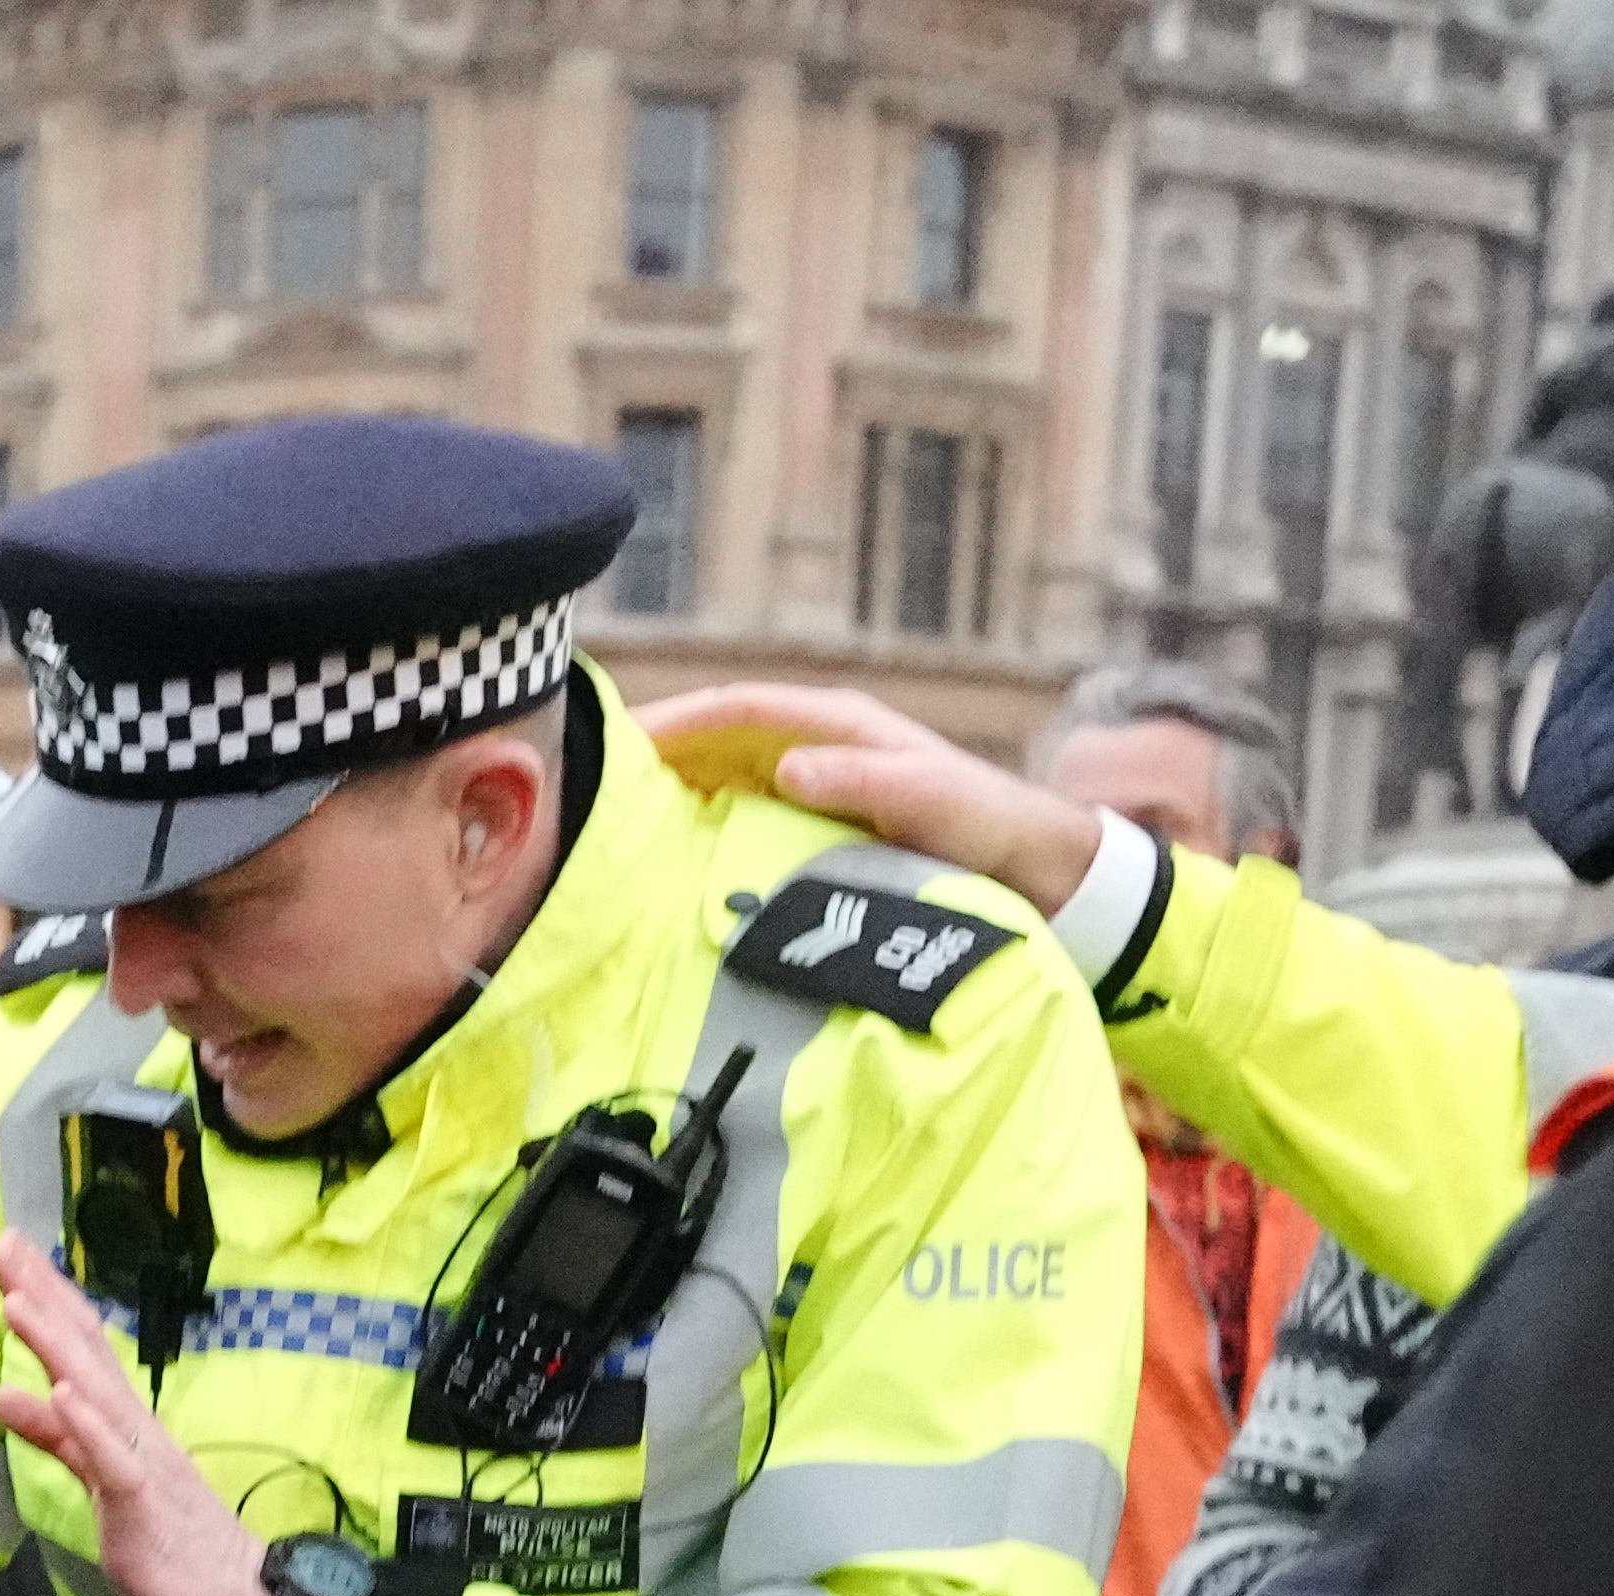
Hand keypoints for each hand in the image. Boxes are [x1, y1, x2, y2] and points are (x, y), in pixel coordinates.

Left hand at [0, 1234, 268, 1595]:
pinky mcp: (146, 1510)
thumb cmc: (174, 1549)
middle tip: (4, 1244)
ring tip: (18, 1301)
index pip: (82, 1354)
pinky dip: (89, 1427)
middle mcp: (137, 1433)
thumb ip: (58, 1440)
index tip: (10, 1257)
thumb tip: (4, 1395)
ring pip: (97, 1396)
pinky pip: (116, 1464)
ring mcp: (144, 1467)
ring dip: (57, 1346)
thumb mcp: (102, 1485)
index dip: (46, 1304)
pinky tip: (61, 1393)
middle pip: (86, 1355)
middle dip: (43, 1300)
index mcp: (127, 1428)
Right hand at [629, 682, 1108, 920]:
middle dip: (648, 760)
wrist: (1034, 871)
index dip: (672, 720)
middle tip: (580, 794)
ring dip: (665, 801)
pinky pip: (735, 822)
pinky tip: (663, 870)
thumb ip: (864, 779)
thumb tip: (788, 767)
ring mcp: (808, 786)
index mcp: (835, 722)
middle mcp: (813, 746)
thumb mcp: (931, 798)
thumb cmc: (987, 825)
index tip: (612, 746)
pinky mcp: (809, 827)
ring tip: (604, 835)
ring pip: (715, 783)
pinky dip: (695, 836)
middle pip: (710, 741)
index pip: (734, 706)